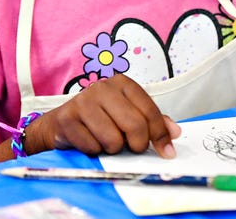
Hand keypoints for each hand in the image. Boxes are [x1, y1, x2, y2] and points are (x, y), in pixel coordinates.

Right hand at [26, 74, 180, 157]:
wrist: (60, 123)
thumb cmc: (99, 118)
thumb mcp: (127, 114)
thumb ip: (152, 121)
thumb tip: (175, 133)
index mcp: (123, 83)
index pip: (150, 110)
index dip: (160, 134)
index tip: (167, 152)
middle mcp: (103, 88)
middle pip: (134, 125)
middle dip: (138, 144)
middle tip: (134, 149)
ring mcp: (83, 101)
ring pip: (113, 139)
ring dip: (113, 149)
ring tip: (107, 141)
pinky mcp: (67, 119)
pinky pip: (92, 147)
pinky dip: (94, 151)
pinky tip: (90, 141)